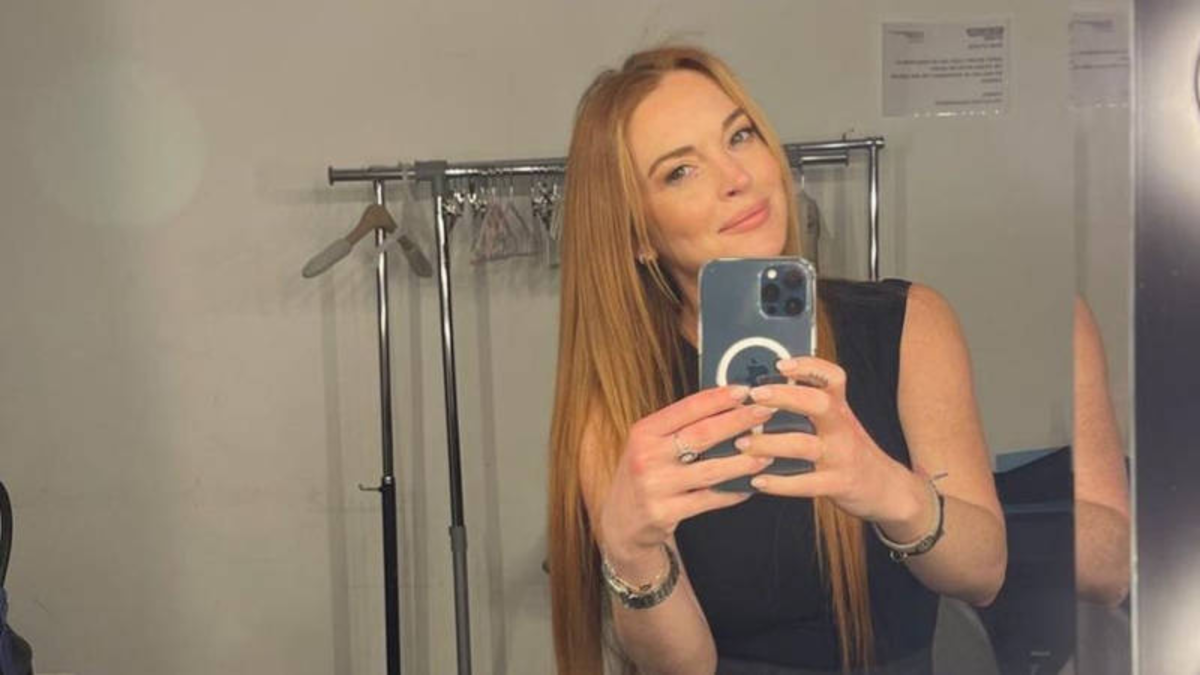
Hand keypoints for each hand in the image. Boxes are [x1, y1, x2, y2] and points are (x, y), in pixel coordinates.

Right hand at [598, 385, 776, 570]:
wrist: (620, 521)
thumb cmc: (643, 474)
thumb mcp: (649, 444)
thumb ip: (679, 426)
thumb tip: (725, 405)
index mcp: (644, 432)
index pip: (686, 408)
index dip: (718, 398)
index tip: (744, 391)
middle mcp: (646, 456)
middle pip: (702, 435)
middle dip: (738, 421)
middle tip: (764, 413)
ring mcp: (655, 486)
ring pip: (710, 470)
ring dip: (743, 461)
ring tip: (767, 452)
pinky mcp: (664, 512)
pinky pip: (709, 500)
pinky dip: (733, 492)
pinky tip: (749, 485)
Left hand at [734, 356, 923, 526]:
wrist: (886, 488)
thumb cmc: (850, 451)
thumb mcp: (838, 424)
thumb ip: (810, 408)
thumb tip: (766, 391)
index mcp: (840, 409)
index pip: (833, 378)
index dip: (809, 366)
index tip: (781, 363)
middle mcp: (842, 428)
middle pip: (818, 403)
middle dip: (784, 396)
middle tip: (754, 396)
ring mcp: (841, 456)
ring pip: (804, 445)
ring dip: (769, 442)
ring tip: (742, 442)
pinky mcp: (838, 484)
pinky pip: (806, 483)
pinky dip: (779, 483)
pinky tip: (758, 481)